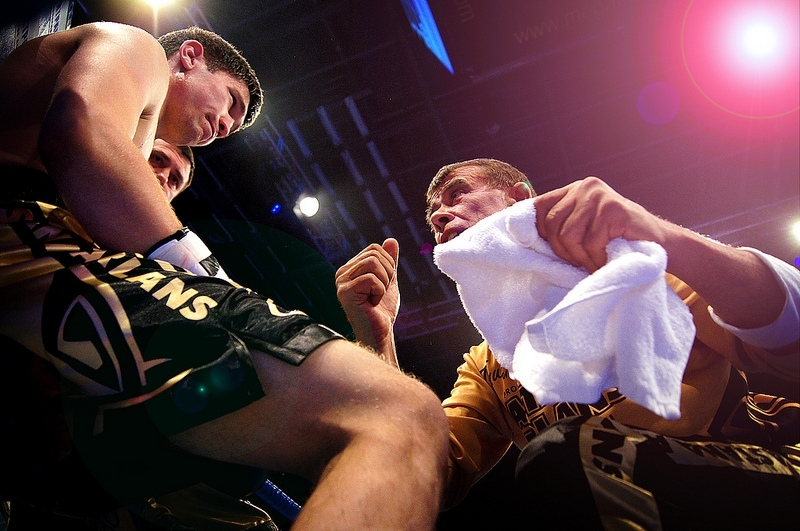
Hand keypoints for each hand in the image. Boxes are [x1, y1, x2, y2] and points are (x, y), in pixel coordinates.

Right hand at [335, 238, 399, 355]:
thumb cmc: (382, 310)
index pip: (375, 248)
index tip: (383, 284)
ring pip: (373, 263)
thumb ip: (389, 261)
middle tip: (380, 292)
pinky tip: (371, 303)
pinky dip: (379, 291)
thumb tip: (391, 240)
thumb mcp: (389, 280)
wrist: (379, 332)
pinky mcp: (344, 291)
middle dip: (387, 273)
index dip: (388, 264)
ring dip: (383, 282)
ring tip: (375, 297)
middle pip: (374, 254)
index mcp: (350, 268)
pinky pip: (371, 278)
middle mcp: (342, 273)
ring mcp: (341, 282)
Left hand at [534, 177, 667, 271]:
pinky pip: (590, 242)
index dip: (535, 230)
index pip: (539, 206)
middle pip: (551, 225)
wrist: (659, 244)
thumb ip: (560, 224)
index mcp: (574, 190)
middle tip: (580, 261)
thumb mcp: (584, 228)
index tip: (543, 249)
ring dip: (580, 257)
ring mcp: (600, 196)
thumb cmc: (616, 241)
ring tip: (595, 260)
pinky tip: (607, 259)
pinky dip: (596, 259)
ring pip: (568, 236)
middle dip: (562, 251)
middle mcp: (585, 187)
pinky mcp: (613, 209)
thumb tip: (522, 234)